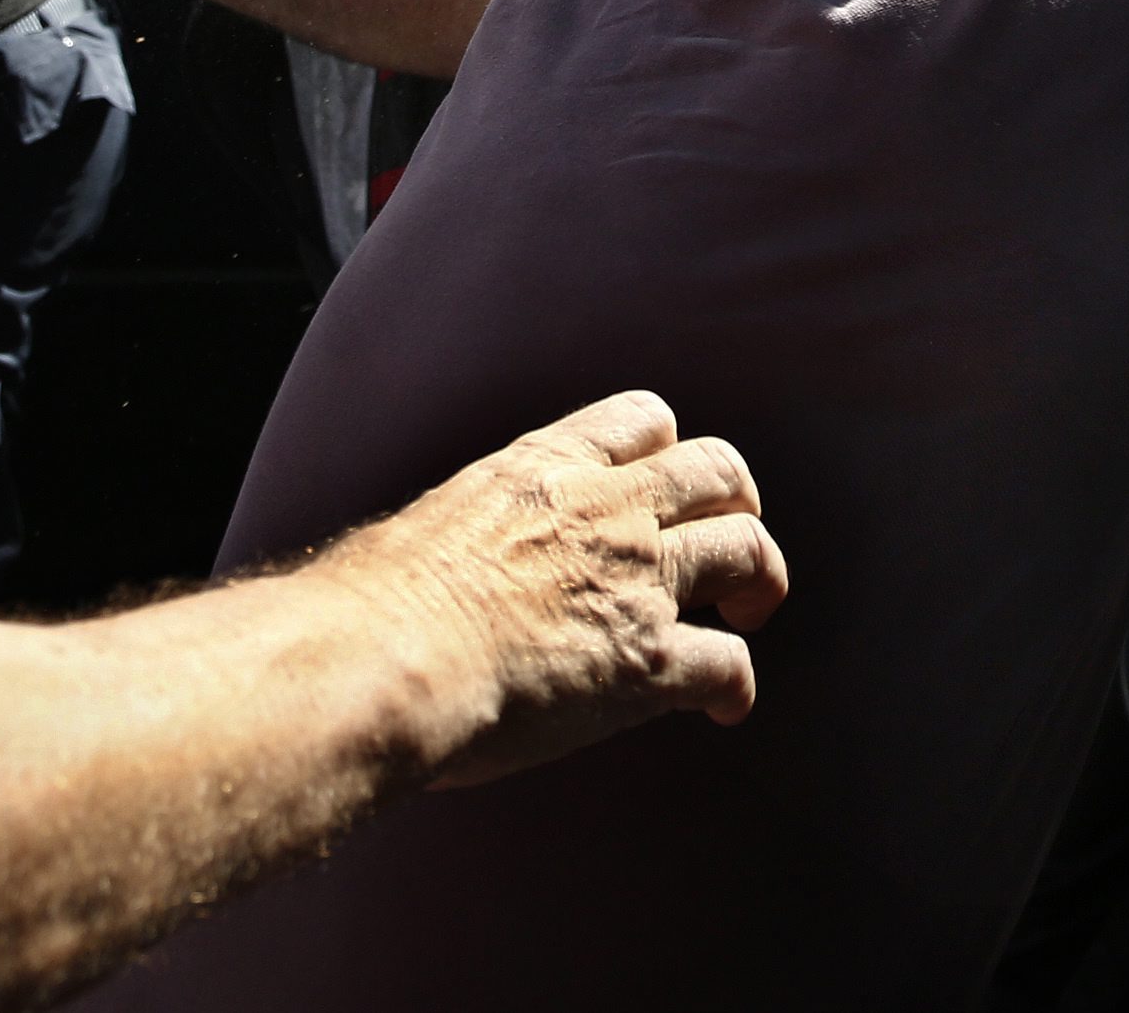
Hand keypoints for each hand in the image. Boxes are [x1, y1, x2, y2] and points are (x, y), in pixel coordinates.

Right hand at [323, 390, 786, 789]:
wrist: (382, 660)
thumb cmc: (368, 608)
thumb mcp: (425, 528)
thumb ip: (464, 534)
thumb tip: (426, 571)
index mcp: (545, 468)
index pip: (642, 420)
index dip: (666, 451)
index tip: (661, 485)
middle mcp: (607, 511)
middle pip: (719, 471)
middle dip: (738, 502)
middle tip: (729, 544)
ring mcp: (637, 582)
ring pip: (747, 550)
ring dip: (760, 581)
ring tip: (748, 613)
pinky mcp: (648, 663)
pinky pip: (728, 665)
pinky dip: (735, 687)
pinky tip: (722, 709)